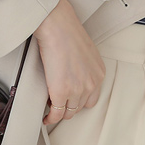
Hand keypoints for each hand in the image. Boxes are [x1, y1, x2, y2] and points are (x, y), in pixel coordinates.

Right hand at [34, 0, 105, 124]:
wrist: (57, 26)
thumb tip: (71, 72)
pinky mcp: (60, 92)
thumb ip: (82, 66)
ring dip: (59, 112)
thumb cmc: (67, 31)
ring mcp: (76, 90)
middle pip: (80, 107)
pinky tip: (46, 117)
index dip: (79, 101)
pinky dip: (50, 118)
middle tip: (58, 104)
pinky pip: (56, 113)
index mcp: (99, 73)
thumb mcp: (84, 51)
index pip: (92, 98)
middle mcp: (91, 84)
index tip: (71, 101)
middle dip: (69, 107)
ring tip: (50, 110)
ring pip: (68, 112)